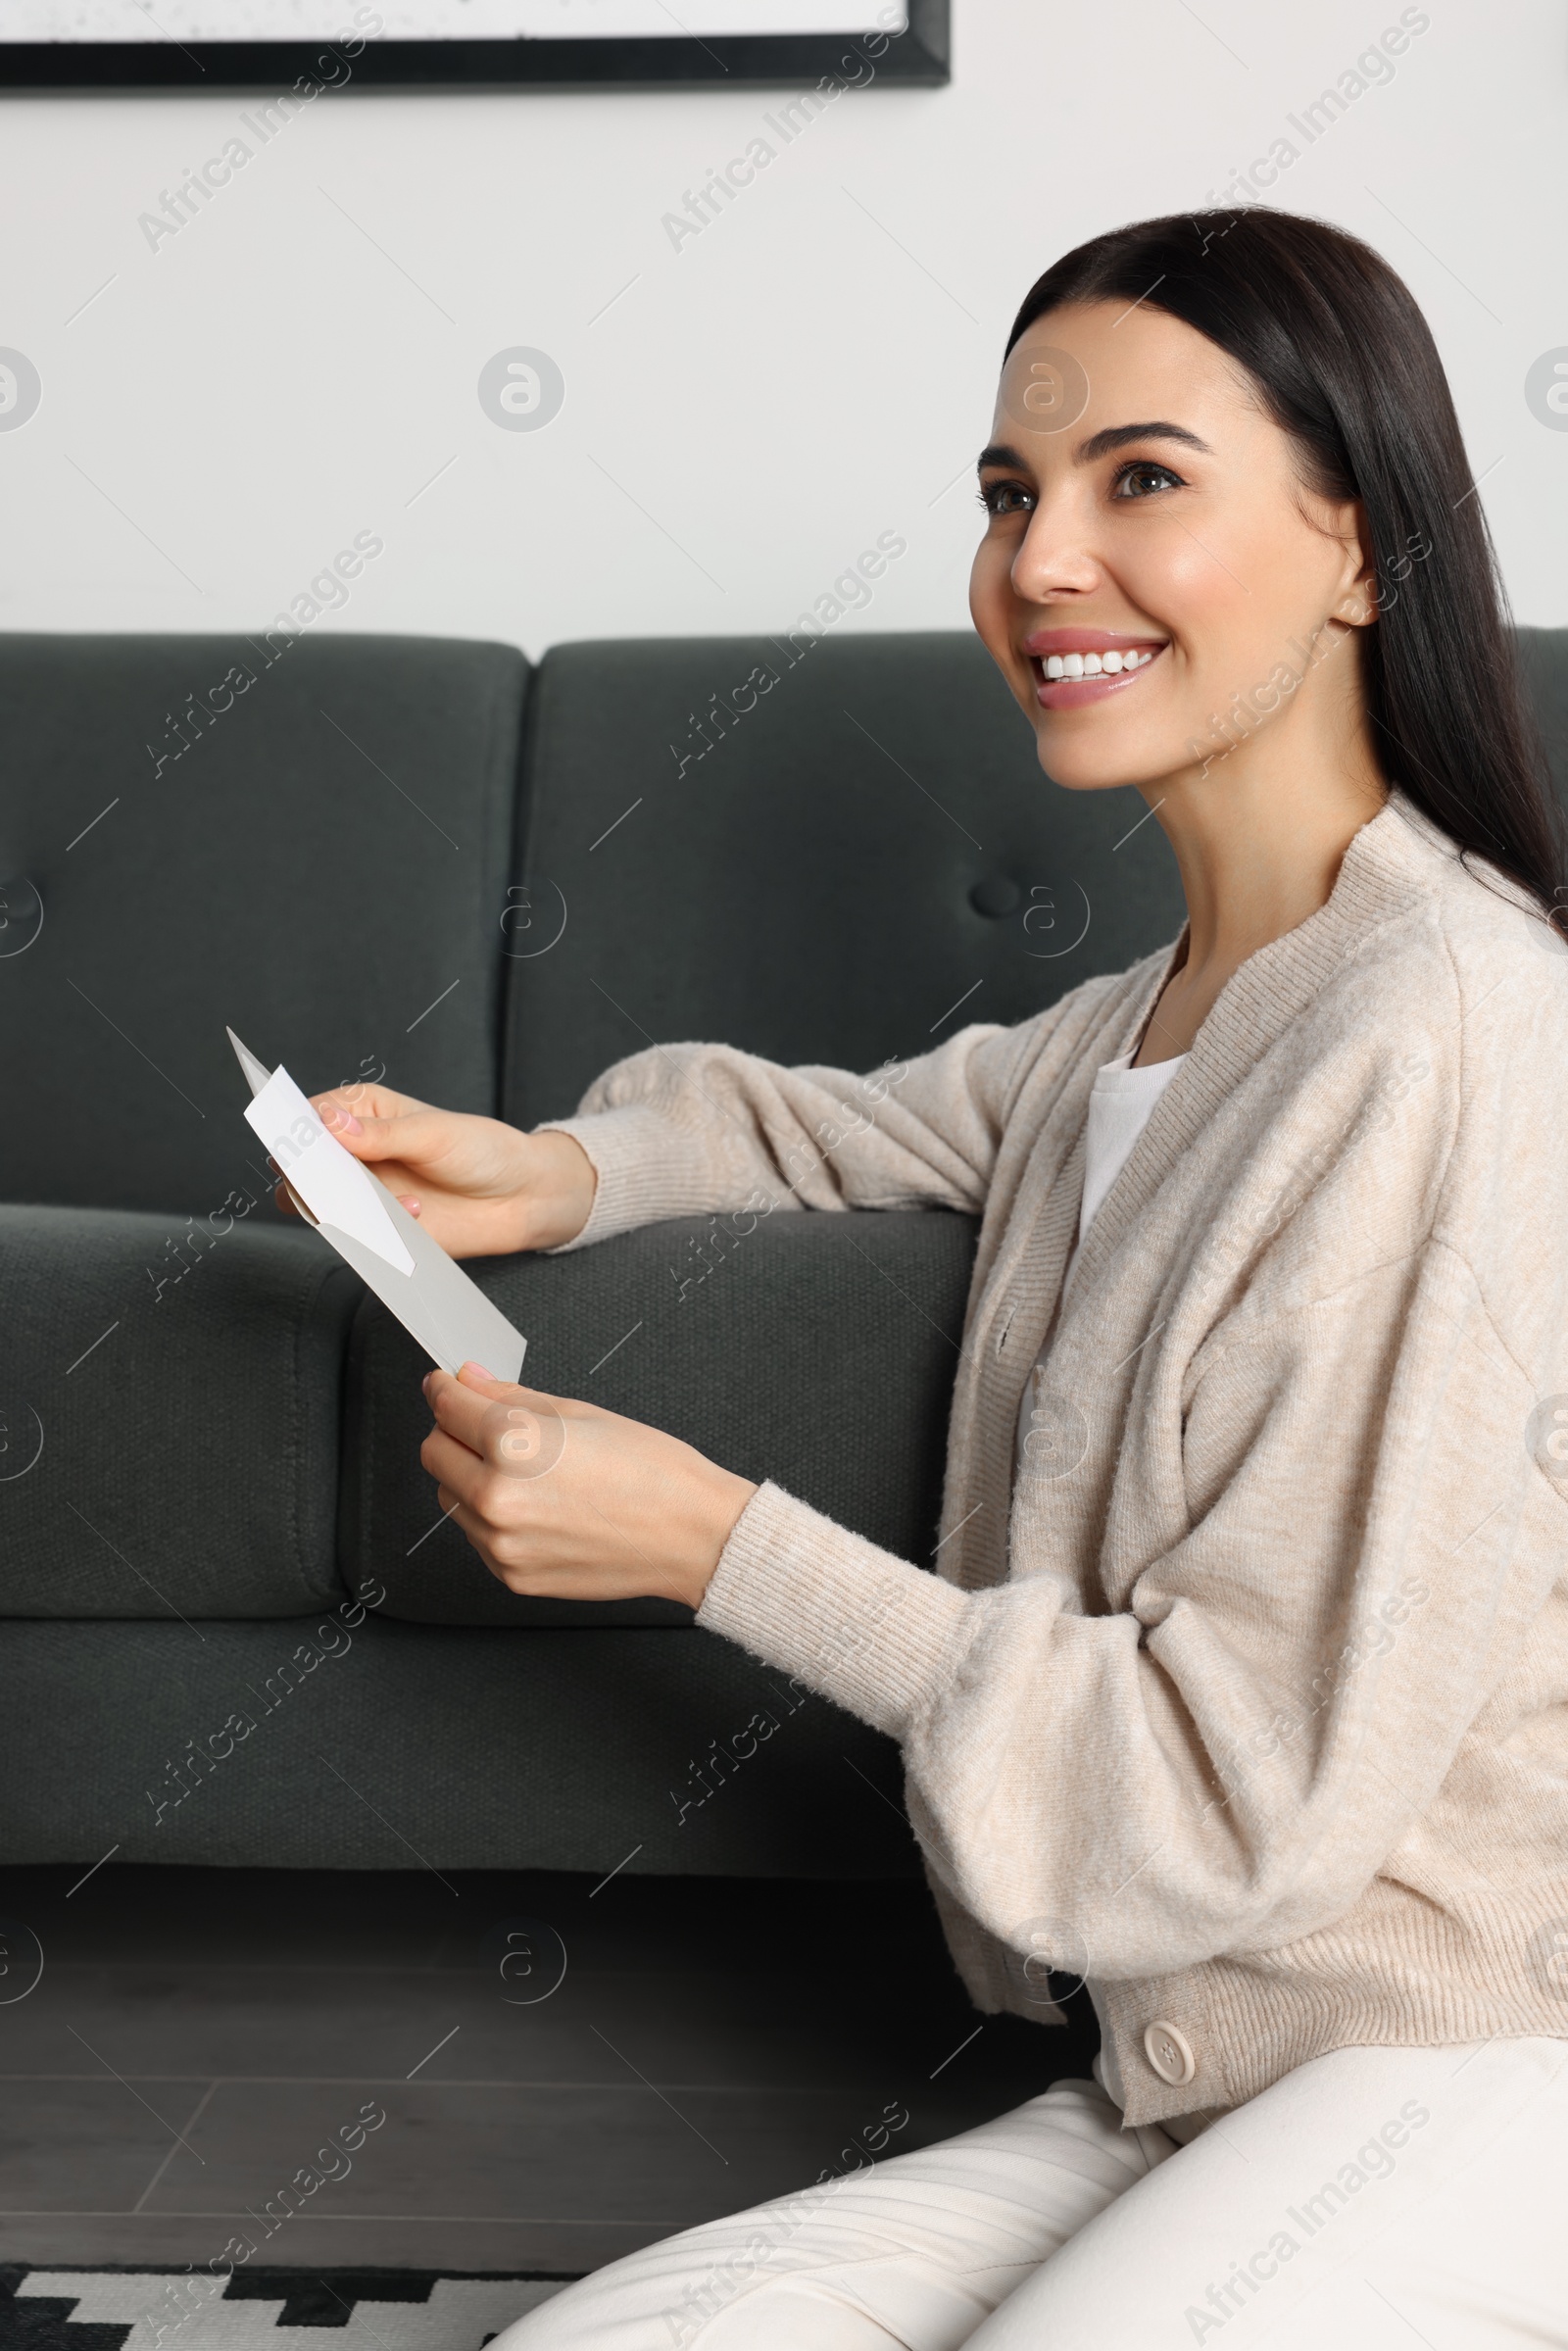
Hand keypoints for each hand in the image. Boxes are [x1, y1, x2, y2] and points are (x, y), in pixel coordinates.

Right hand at [272, 1084, 595, 1256]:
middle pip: (301, 1165)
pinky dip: (375, 1230)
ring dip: (342, 1206)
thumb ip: (379, 1134)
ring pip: (317, 1205)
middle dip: (310, 1175)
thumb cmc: (481, 1151)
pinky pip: (354, 1236)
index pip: (308, 1117)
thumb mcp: (433, 1134)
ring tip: (390, 1199)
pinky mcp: (378, 1230)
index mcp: (361, 1112)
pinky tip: (417, 1213)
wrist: (521, 1198)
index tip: (302, 1144)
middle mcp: (353, 1152)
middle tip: (340, 1179)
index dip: (296, 1131)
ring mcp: (362, 1193)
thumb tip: (328, 1123)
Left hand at [420, 1363, 758, 1609]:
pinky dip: (491, 1517)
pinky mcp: (511, 1575)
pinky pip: (476, 1535)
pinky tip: (537, 1506)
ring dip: (469, 1477)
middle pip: (434, 1453)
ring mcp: (501, 1543)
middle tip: (487, 1425)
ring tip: (525, 1473)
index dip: (444, 1388)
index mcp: (514, 1444)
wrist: (692, 1536)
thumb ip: (509, 1396)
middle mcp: (497, 1496)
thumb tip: (470, 1381)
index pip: (446, 1406)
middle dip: (454, 1433)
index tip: (446, 1384)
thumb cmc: (652, 1472)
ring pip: (449, 1496)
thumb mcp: (579, 1412)